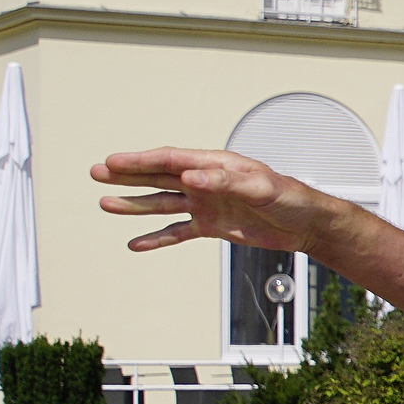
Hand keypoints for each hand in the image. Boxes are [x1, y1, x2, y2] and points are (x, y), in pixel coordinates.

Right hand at [92, 147, 330, 253]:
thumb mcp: (261, 188)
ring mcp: (206, 204)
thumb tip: (189, 176)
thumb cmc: (289, 197)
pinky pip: (178, 232)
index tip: (114, 162)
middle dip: (128, 176)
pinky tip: (135, 244)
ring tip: (105, 204)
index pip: (171, 159)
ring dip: (135, 205)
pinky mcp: (211, 226)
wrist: (306, 223)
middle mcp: (205, 181)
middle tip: (96, 172)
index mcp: (216, 165)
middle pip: (158, 176)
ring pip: (163, 203)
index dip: (141, 160)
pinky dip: (157, 238)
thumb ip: (225, 182)